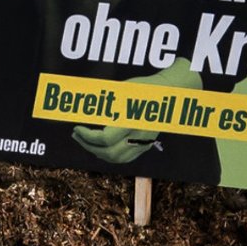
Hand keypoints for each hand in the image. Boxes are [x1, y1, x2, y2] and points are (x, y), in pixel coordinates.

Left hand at [70, 60, 202, 165]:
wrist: (170, 90)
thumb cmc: (145, 86)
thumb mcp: (122, 91)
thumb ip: (103, 105)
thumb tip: (80, 111)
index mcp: (131, 120)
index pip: (104, 138)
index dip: (87, 135)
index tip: (77, 127)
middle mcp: (138, 135)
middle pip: (108, 152)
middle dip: (88, 145)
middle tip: (77, 134)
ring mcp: (144, 142)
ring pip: (117, 159)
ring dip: (97, 152)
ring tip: (86, 141)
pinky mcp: (147, 144)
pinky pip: (126, 158)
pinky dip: (110, 156)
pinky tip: (102, 148)